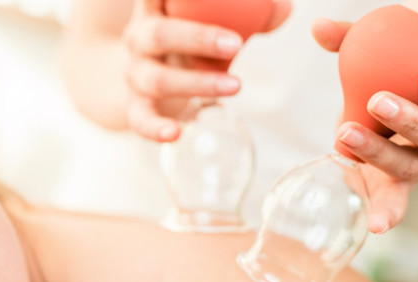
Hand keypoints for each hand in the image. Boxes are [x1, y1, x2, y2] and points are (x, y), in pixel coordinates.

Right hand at [123, 0, 290, 141]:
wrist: (142, 76)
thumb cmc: (182, 41)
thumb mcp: (203, 22)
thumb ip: (243, 14)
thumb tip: (283, 10)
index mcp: (154, 9)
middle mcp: (138, 39)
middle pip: (159, 35)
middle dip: (198, 39)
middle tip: (236, 45)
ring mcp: (135, 74)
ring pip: (158, 80)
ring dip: (197, 84)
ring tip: (235, 86)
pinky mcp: (135, 106)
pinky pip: (140, 119)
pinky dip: (155, 128)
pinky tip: (175, 133)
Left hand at [312, 18, 417, 233]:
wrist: (397, 99)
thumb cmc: (399, 67)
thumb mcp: (384, 50)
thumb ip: (353, 39)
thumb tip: (318, 26)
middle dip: (411, 121)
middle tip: (378, 101)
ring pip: (414, 165)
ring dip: (381, 153)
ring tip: (344, 134)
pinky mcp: (399, 181)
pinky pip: (397, 199)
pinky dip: (387, 212)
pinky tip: (375, 225)